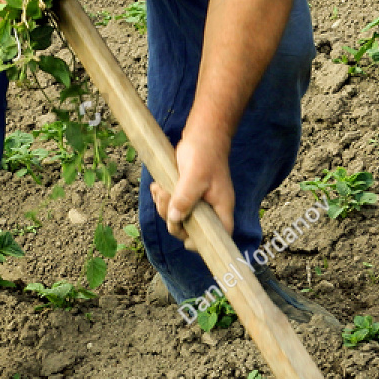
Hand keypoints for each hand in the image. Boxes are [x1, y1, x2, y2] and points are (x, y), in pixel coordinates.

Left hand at [150, 131, 233, 250]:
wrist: (201, 135)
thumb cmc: (204, 154)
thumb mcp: (194, 176)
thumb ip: (186, 198)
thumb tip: (176, 219)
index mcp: (221, 206)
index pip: (221, 234)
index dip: (204, 243)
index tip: (186, 242)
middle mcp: (211, 207)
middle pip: (191, 228)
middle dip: (173, 217)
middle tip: (165, 196)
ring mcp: (198, 201)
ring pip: (178, 217)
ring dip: (163, 206)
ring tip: (160, 189)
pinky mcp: (185, 194)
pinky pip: (171, 205)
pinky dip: (162, 198)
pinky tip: (158, 186)